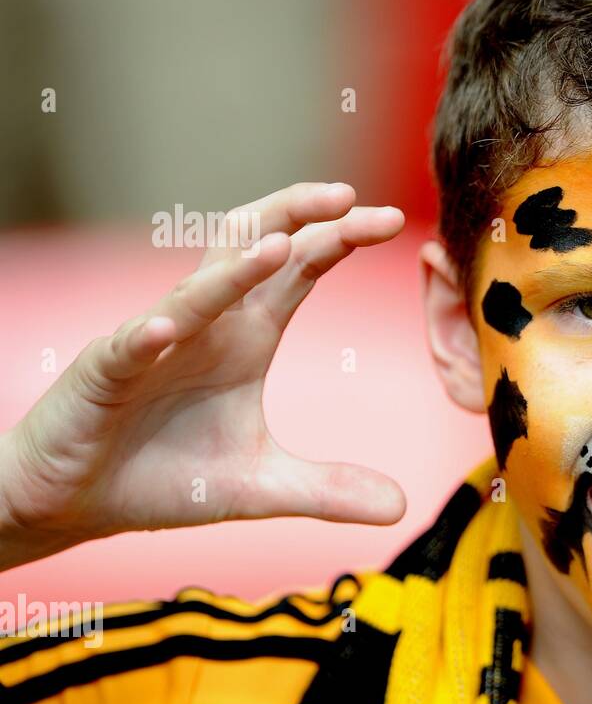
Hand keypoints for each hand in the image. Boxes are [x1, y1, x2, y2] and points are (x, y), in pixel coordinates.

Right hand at [0, 182, 407, 569]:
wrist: (77, 500)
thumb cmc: (164, 475)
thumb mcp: (262, 487)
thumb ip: (330, 490)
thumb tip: (401, 506)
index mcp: (248, 334)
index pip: (301, 268)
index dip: (341, 238)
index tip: (393, 223)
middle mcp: (207, 323)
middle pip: (251, 244)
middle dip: (297, 214)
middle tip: (350, 197)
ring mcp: (154, 342)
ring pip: (196, 288)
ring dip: (235, 267)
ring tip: (278, 246)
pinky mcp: (105, 374)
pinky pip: (128, 346)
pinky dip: (149, 334)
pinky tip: (168, 330)